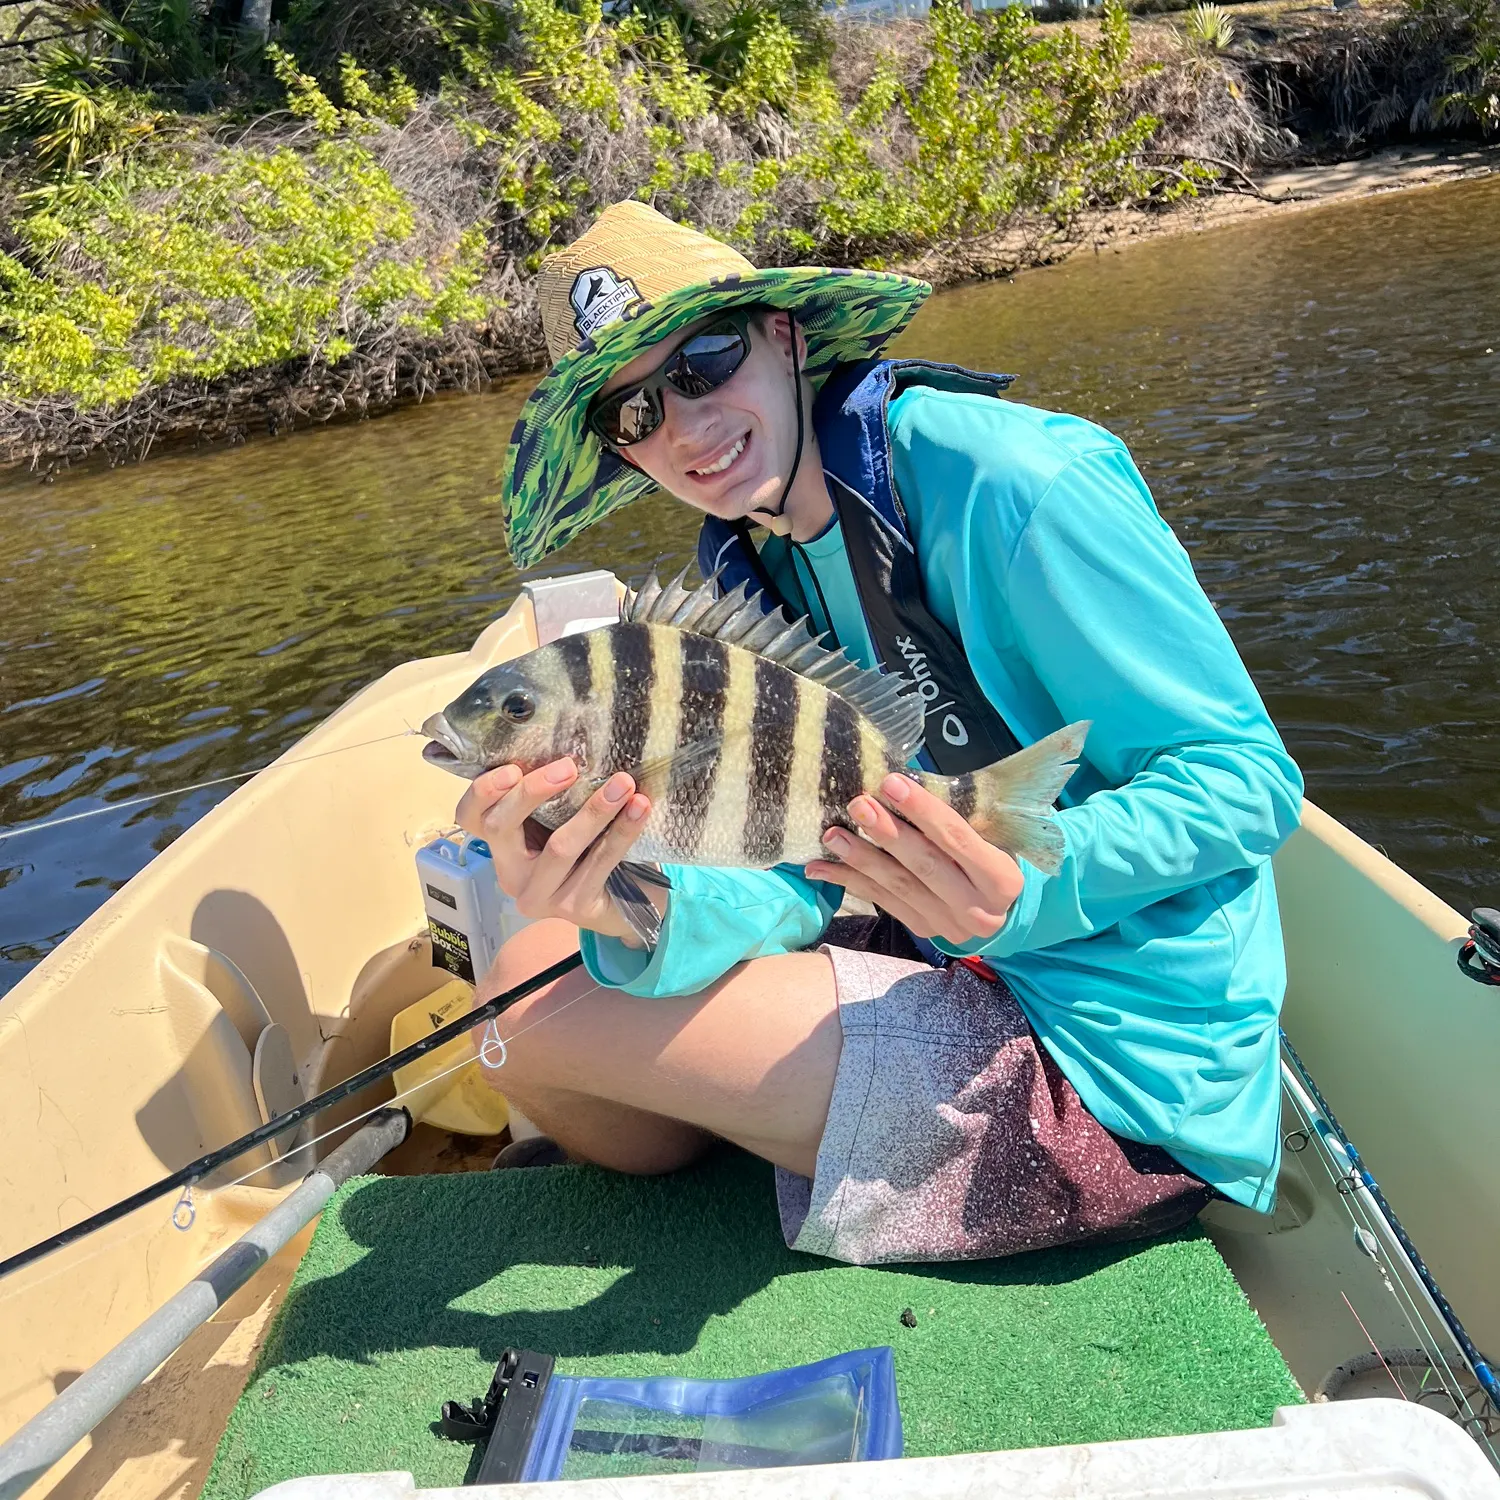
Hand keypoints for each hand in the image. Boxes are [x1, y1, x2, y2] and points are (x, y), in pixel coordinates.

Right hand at [455, 758, 653, 944]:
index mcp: (499, 846)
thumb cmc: (586, 851)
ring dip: (594, 810)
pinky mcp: (574, 908)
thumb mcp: (560, 821)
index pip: (470, 817)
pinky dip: (623, 831)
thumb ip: (552, 797)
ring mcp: (540, 896)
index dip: (483, 792)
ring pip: (560, 846)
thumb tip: (571, 745)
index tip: (512, 769)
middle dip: (533, 792)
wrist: (620, 904)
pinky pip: (600, 862)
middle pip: (502, 828)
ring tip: (623, 783)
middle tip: (570, 766)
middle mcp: (510, 875)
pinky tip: (640, 808)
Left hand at [804, 774, 1022, 946]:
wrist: (1007, 916)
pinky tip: (822, 869)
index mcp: (1002, 879)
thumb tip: (905, 784)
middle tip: (858, 805)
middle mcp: (977, 909)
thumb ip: (963, 822)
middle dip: (887, 834)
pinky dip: (851, 883)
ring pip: (899, 887)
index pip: (958, 839)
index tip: (891, 784)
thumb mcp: (997, 841)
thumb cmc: (997, 860)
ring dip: (861, 859)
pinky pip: (883, 902)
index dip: (923, 811)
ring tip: (833, 835)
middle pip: (925, 866)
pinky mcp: (923, 930)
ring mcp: (948, 924)